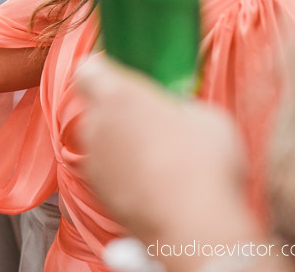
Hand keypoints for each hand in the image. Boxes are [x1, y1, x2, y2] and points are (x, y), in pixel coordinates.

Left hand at [74, 56, 257, 250]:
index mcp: (118, 96)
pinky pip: (106, 170)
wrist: (193, 225)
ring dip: (120, 144)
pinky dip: (122, 173)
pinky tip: (153, 183)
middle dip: (118, 112)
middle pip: (96, 108)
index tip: (121, 78)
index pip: (89, 69)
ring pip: (100, 140)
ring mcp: (94, 159)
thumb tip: (176, 110)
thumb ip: (179, 105)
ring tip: (158, 158)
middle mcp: (97, 124)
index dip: (102, 71)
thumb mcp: (206, 117)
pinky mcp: (97, 190)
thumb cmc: (204, 164)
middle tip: (153, 123)